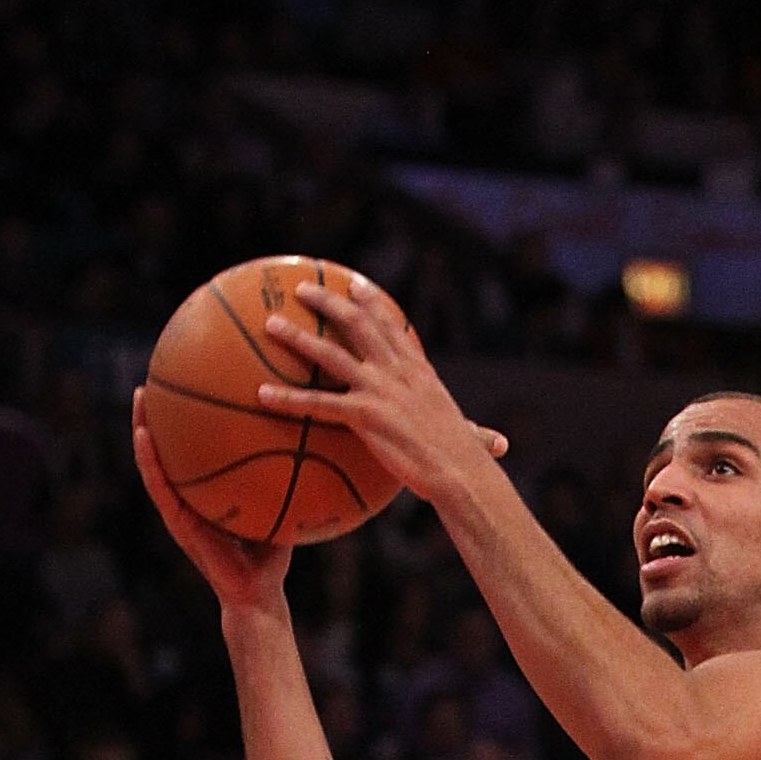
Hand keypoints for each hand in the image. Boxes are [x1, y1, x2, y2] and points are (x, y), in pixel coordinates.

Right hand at [132, 388, 294, 615]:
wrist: (257, 594)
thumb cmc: (272, 556)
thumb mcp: (280, 506)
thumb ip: (285, 477)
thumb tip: (311, 438)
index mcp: (209, 492)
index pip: (196, 448)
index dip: (190, 418)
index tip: (191, 382)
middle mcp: (190, 497)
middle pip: (172, 446)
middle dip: (164, 411)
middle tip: (159, 374)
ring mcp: (179, 509)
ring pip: (154, 461)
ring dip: (142, 428)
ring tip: (139, 395)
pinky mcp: (176, 523)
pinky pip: (158, 486)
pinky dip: (148, 460)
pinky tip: (143, 434)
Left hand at [257, 279, 508, 505]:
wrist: (461, 473)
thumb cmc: (467, 463)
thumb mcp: (471, 437)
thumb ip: (475, 434)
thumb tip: (499, 445)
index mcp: (419, 372)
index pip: (393, 326)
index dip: (372, 303)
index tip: (355, 285)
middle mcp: (396, 372)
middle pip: (356, 324)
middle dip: (328, 301)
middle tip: (303, 288)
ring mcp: (379, 390)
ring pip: (329, 353)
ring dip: (297, 337)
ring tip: (271, 325)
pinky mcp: (364, 416)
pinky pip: (316, 404)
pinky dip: (286, 398)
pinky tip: (261, 394)